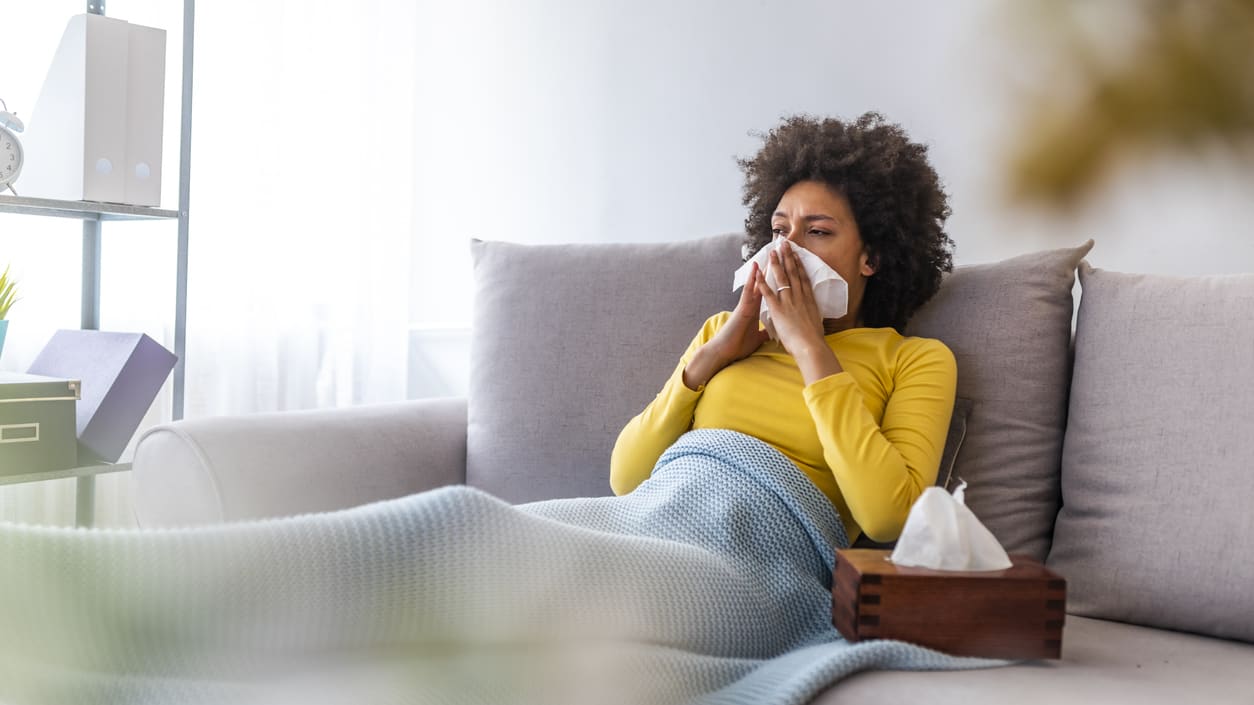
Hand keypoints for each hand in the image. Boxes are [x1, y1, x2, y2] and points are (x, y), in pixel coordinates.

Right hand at [682, 261, 769, 389]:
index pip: (770, 291)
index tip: (786, 268)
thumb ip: (765, 331)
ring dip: (763, 268)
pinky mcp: (742, 308)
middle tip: (781, 254)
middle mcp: (752, 304)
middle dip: (774, 270)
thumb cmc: (738, 345)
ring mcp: (746, 304)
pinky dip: (752, 279)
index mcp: (757, 310)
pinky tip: (756, 268)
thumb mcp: (757, 337)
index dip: (778, 280)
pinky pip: (748, 290)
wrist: (724, 352)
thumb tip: (773, 331)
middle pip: (766, 284)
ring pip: (757, 283)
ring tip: (770, 253)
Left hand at [756, 240, 826, 357]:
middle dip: (788, 257)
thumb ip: (811, 316)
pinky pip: (768, 292)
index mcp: (809, 300)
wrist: (811, 346)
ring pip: (782, 278)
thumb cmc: (814, 340)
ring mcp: (788, 302)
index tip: (797, 255)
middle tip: (785, 244)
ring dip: (776, 263)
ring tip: (773, 251)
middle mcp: (799, 297)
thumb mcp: (816, 324)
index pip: (803, 279)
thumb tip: (813, 317)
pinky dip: (762, 281)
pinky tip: (758, 272)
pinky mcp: (778, 309)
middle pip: (793, 273)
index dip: (799, 265)